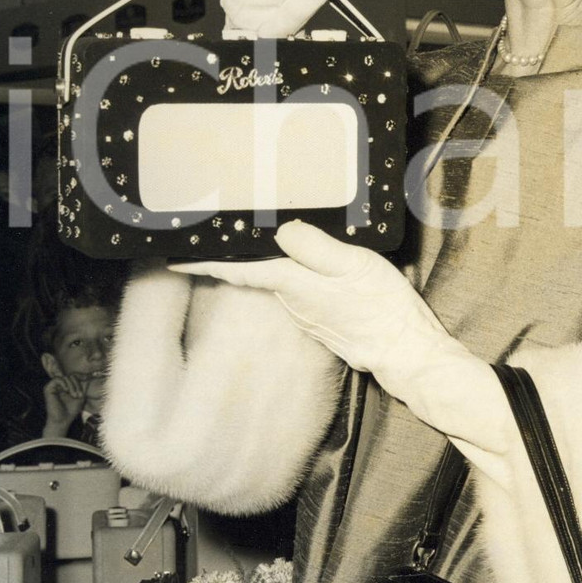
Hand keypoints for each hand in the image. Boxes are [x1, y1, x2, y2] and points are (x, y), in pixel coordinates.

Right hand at [42, 373, 86, 438]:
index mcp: (66, 386)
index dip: (81, 376)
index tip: (87, 378)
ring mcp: (53, 386)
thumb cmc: (71, 410)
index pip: (74, 376)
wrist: (62, 420)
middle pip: (71, 376)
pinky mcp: (48, 388)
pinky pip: (57, 379)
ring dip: (72, 385)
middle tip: (79, 395)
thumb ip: (83, 386)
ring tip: (74, 395)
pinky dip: (64, 383)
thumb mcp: (81, 396)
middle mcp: (59, 385)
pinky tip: (66, 390)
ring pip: (65, 377)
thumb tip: (88, 375)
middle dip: (77, 384)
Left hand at [172, 223, 512, 457]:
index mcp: (293, 286)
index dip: (206, 262)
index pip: (240, 270)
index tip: (174, 258)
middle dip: (234, 257)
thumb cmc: (382, 308)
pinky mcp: (323, 323)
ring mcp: (307, 317)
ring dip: (263, 267)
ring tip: (253, 242)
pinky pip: (297, 295)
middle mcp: (292, 304)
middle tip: (217, 233)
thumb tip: (281, 230)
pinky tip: (303, 268)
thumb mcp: (352, 265)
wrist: (407, 352)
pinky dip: (290, 279)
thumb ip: (313, 247)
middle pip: (254, 276)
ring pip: (276, 285)